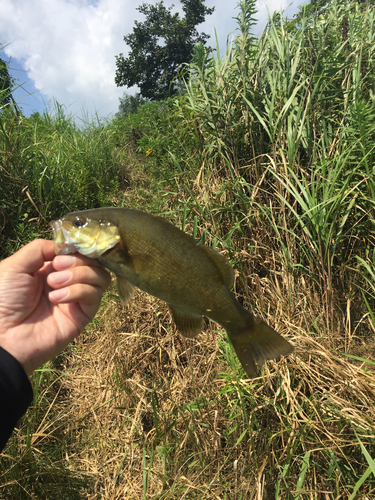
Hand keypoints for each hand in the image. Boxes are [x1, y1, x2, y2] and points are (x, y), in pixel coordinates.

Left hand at [0, 239, 110, 375]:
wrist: (2, 336)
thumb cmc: (3, 300)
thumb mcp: (15, 266)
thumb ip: (40, 248)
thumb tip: (65, 245)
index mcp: (51, 268)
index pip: (78, 251)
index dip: (76, 248)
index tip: (61, 252)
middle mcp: (68, 281)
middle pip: (93, 261)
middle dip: (77, 261)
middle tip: (56, 268)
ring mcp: (77, 299)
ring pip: (100, 276)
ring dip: (80, 275)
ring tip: (54, 284)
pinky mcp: (83, 316)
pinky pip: (94, 295)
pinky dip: (78, 291)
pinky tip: (57, 298)